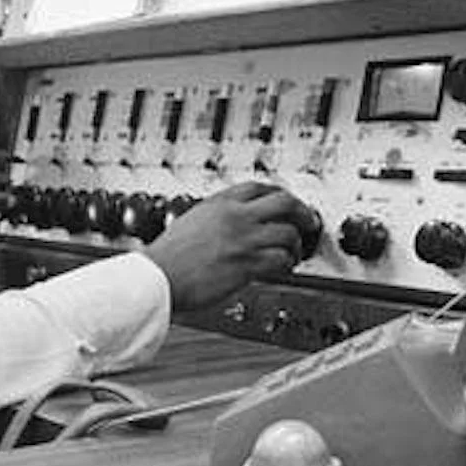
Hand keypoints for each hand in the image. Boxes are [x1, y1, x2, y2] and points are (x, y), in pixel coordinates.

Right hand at [144, 182, 315, 312]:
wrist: (158, 277)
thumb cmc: (167, 258)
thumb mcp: (191, 223)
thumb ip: (215, 219)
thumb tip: (229, 226)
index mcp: (220, 203)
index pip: (259, 187)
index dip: (278, 193)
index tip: (285, 202)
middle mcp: (236, 217)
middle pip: (284, 202)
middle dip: (302, 211)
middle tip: (308, 220)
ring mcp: (244, 239)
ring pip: (288, 232)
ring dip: (296, 244)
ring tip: (294, 253)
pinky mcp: (248, 264)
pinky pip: (281, 259)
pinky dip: (287, 263)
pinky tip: (284, 268)